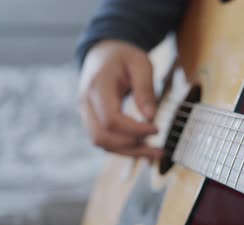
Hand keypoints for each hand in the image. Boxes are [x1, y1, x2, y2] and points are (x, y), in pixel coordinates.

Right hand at [78, 40, 161, 158]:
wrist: (103, 52)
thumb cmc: (123, 56)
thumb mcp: (140, 63)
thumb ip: (145, 88)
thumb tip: (150, 116)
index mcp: (97, 86)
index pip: (111, 119)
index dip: (134, 129)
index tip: (157, 129)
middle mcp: (86, 102)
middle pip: (102, 137)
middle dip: (132, 147)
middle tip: (158, 150)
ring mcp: (85, 113)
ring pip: (101, 143)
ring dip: (128, 152)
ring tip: (154, 153)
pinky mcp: (91, 120)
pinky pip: (104, 141)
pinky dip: (123, 148)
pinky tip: (142, 149)